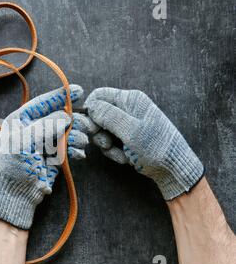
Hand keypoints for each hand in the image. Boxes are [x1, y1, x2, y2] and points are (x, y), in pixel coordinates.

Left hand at [0, 85, 88, 229]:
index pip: (41, 103)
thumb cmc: (12, 168)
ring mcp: (43, 143)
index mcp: (19, 121)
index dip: (59, 96)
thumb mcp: (24, 142)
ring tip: (82, 142)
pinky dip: (76, 149)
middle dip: (73, 120)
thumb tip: (66, 116)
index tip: (78, 91)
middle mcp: (32, 129)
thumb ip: (44, 126)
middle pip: (57, 117)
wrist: (15, 196)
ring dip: (76, 135)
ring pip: (65, 132)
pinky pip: (69, 147)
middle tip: (87, 124)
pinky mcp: (53, 157)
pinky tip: (79, 154)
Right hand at [83, 88, 203, 200]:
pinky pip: (110, 141)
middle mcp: (127, 108)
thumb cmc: (156, 147)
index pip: (99, 95)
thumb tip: (90, 106)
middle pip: (97, 114)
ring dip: (106, 145)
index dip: (91, 110)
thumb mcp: (131, 130)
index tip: (92, 127)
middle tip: (106, 144)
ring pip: (102, 130)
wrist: (173, 168)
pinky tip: (125, 158)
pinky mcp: (127, 137)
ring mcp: (127, 123)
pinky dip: (114, 151)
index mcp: (130, 99)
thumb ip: (109, 116)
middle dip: (98, 132)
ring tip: (120, 154)